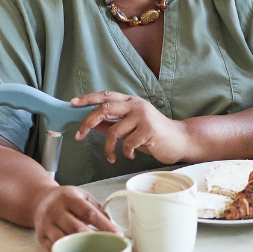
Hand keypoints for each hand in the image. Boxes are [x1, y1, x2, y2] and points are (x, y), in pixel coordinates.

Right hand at [32, 183, 120, 251]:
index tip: (118, 234)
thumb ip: (97, 210)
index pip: (89, 213)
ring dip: (80, 248)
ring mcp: (47, 225)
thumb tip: (112, 225)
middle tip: (110, 246)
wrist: (39, 199)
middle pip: (76, 228)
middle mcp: (55, 211)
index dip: (104, 225)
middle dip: (94, 239)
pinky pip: (55, 249)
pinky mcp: (41, 237)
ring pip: (64, 240)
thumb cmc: (65, 199)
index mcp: (69, 198)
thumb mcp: (82, 196)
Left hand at [72, 91, 190, 164]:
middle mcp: (136, 105)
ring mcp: (143, 117)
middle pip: (105, 108)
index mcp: (131, 102)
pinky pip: (127, 143)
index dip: (88, 98)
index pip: (106, 95)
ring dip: (109, 148)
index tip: (72, 103)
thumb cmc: (153, 135)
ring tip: (112, 156)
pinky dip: (125, 153)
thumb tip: (91, 123)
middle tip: (79, 135)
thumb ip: (113, 123)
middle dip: (88, 122)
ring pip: (113, 131)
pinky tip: (131, 155)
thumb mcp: (131, 127)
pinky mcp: (149, 130)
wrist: (179, 141)